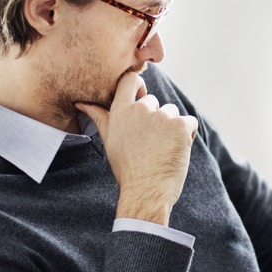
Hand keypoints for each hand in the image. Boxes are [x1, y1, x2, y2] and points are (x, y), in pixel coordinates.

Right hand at [76, 73, 198, 225]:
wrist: (146, 191)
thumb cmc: (127, 169)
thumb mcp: (109, 140)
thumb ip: (99, 116)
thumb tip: (81, 102)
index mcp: (121, 110)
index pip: (130, 80)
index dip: (139, 85)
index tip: (142, 97)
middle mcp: (141, 109)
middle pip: (154, 102)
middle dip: (156, 120)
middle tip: (150, 145)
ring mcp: (162, 116)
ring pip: (172, 112)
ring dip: (172, 128)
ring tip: (163, 150)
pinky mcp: (180, 125)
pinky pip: (190, 123)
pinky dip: (188, 135)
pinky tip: (177, 151)